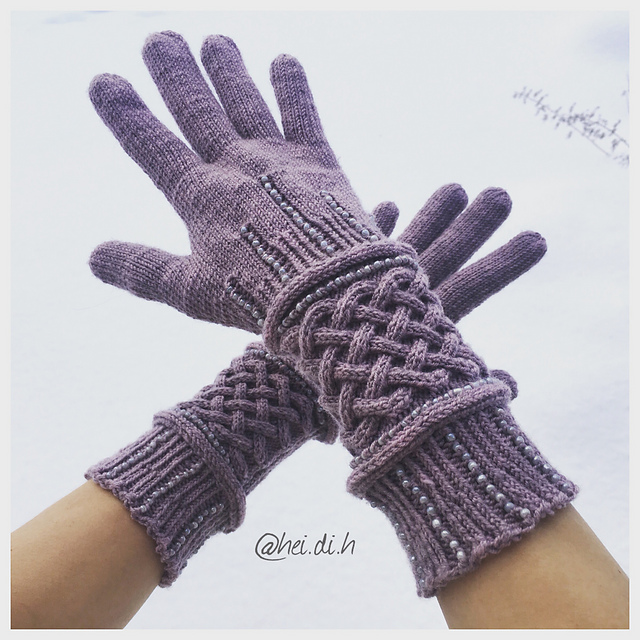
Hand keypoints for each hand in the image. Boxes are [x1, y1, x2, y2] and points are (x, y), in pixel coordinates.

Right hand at [89, 31, 390, 332]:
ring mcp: (278, 159)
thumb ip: (142, 269)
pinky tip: (284, 59)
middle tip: (159, 37)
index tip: (104, 80)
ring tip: (215, 41)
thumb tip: (92, 257)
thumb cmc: (257, 298)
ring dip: (227, 70)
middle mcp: (236, 166)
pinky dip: (292, 86)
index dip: (126, 114)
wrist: (326, 293)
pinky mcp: (320, 161)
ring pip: (246, 102)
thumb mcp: (190, 291)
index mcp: (201, 196)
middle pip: (198, 110)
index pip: (153, 146)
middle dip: (176, 73)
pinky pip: (303, 113)